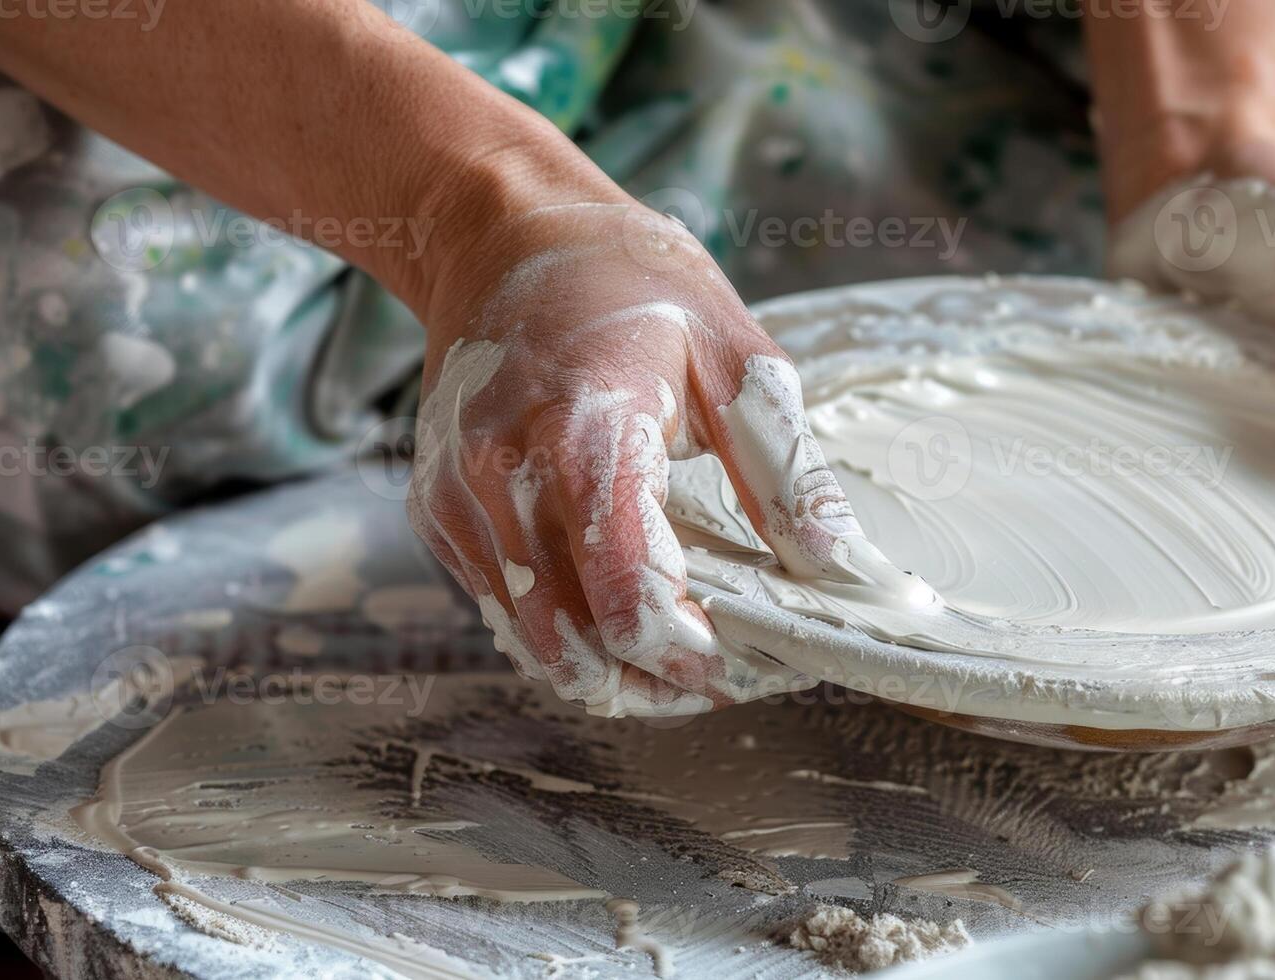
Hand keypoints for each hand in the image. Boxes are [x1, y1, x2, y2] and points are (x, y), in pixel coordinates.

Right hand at [406, 199, 919, 716]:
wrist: (504, 235)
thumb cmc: (627, 283)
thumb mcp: (732, 353)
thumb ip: (784, 468)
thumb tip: (835, 565)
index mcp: (582, 436)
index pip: (631, 600)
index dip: (698, 655)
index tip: (755, 663)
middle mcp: (499, 482)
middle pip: (580, 647)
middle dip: (661, 683)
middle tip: (730, 675)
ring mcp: (457, 505)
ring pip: (537, 646)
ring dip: (613, 672)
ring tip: (686, 658)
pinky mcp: (439, 518)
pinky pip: (507, 613)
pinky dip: (569, 632)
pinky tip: (626, 610)